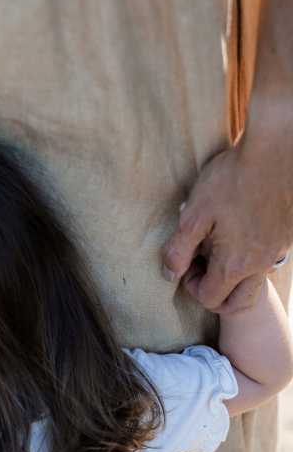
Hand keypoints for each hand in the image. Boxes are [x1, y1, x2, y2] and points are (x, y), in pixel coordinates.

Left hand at [162, 108, 292, 313]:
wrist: (276, 149)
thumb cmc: (232, 179)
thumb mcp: (193, 214)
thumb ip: (179, 250)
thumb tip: (170, 274)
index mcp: (235, 265)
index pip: (210, 299)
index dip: (192, 287)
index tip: (189, 261)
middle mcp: (260, 264)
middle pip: (237, 302)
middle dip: (216, 293)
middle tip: (202, 264)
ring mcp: (276, 251)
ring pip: (252, 282)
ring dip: (232, 274)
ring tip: (219, 244)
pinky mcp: (285, 236)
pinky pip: (266, 260)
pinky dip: (249, 256)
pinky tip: (237, 228)